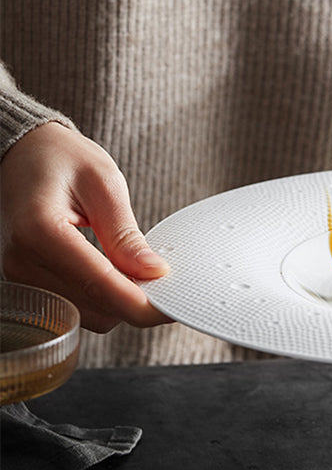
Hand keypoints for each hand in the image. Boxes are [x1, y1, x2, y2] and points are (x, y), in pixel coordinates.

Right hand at [1, 122, 171, 331]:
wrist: (21, 153)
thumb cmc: (60, 158)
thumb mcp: (103, 184)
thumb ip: (125, 234)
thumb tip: (153, 272)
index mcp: (41, 231)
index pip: (101, 286)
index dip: (142, 304)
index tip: (173, 306)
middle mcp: (22, 261)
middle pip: (97, 310)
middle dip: (136, 303)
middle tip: (163, 280)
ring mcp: (20, 275)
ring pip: (88, 316)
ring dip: (120, 304)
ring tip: (138, 272)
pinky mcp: (27, 283)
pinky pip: (76, 307)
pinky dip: (103, 300)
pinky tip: (118, 277)